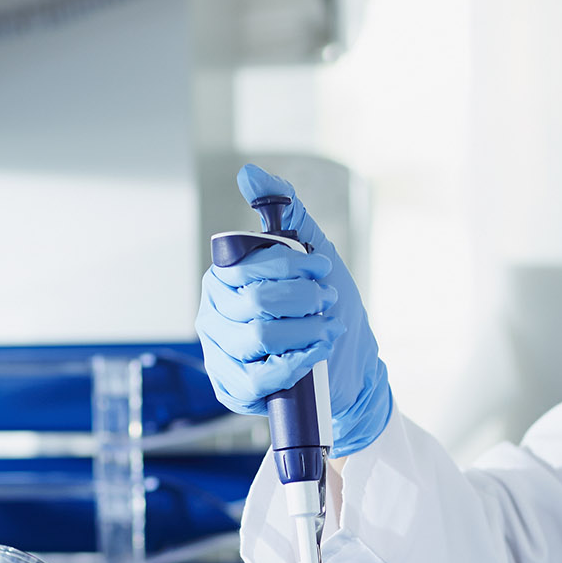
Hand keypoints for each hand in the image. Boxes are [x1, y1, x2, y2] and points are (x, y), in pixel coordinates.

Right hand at [194, 164, 392, 455]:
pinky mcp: (232, 389)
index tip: (323, 270)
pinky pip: (258, 378)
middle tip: (327, 302)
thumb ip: (285, 212)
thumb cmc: (325, 307)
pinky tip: (316, 355)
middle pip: (255, 302)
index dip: (292, 266)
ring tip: (328, 328)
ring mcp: (219, 353)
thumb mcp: (313, 253)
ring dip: (305, 332)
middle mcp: (213, 313)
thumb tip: (249, 173)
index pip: (248, 266)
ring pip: (258, 338)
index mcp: (224, 277)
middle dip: (303, 300)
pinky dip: (294, 364)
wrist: (348, 365)